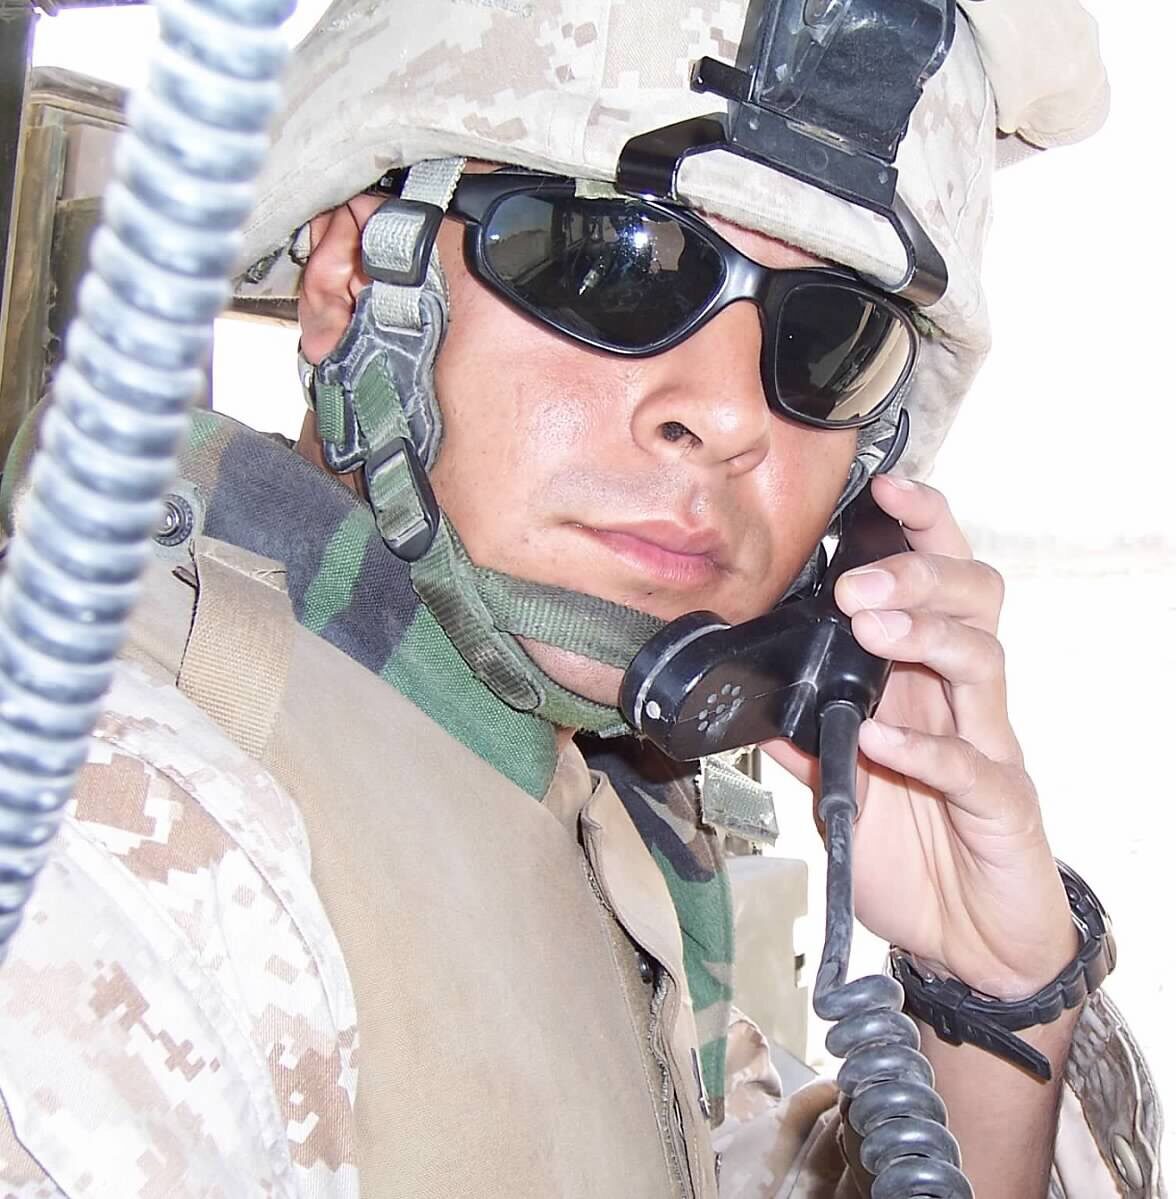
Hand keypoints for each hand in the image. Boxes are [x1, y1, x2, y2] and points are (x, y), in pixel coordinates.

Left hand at [763, 475, 1075, 999]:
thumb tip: (746, 695)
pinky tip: (879, 740)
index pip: (936, 582)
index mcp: (923, 679)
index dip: (921, 528)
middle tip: (858, 584)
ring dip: (926, 635)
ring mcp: (990, 746)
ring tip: (872, 628)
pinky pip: (974, 764)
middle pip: (975, 598)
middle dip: (920, 572)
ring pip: (985, 659)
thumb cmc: (913, 850)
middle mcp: (961, 699)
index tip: (885, 486)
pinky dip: (924, 749)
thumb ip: (803, 733)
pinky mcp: (1003, 804)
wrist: (968, 944)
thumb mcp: (838, 783)